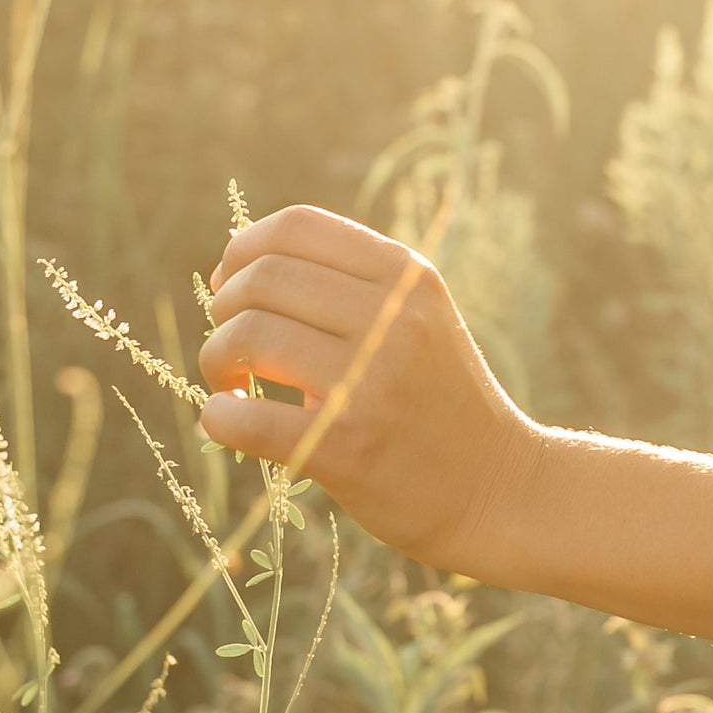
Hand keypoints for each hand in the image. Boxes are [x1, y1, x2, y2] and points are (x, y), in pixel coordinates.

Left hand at [197, 205, 542, 576]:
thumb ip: (353, 286)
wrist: (497, 486)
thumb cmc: (441, 400)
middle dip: (223, 308)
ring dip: (215, 360)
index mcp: (408, 276)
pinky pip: (244, 419)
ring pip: (246, 336)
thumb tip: (242, 270)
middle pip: (262, 277)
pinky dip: (218, 418)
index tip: (232, 286)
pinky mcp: (346, 447)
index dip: (244, 249)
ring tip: (233, 385)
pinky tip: (230, 420)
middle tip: (232, 347)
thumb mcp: (420, 318)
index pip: (298, 225)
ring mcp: (371, 381)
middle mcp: (393, 317)